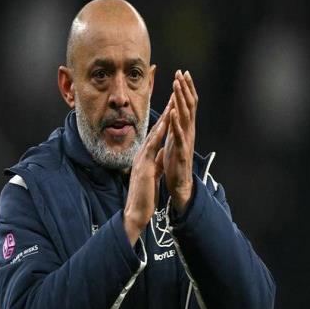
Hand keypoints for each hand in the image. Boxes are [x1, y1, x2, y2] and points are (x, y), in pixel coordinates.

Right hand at [123, 106, 170, 244]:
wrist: (136, 212)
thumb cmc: (144, 197)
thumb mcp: (152, 176)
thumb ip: (155, 165)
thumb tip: (160, 157)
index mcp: (145, 158)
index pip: (157, 136)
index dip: (166, 121)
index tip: (174, 108)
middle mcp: (142, 155)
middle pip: (156, 130)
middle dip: (165, 113)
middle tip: (173, 96)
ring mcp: (141, 159)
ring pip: (154, 135)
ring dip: (163, 118)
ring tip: (171, 103)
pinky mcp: (143, 166)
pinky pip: (152, 147)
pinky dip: (158, 135)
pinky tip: (164, 125)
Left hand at [162, 70, 197, 213]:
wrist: (179, 185)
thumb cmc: (175, 164)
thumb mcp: (174, 141)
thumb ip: (174, 128)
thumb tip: (172, 114)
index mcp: (185, 129)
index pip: (187, 105)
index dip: (185, 89)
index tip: (182, 73)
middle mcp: (188, 132)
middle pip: (188, 106)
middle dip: (185, 89)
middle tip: (181, 72)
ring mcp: (186, 141)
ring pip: (185, 117)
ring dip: (181, 100)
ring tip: (177, 85)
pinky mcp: (181, 152)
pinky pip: (179, 135)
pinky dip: (176, 123)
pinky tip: (172, 112)